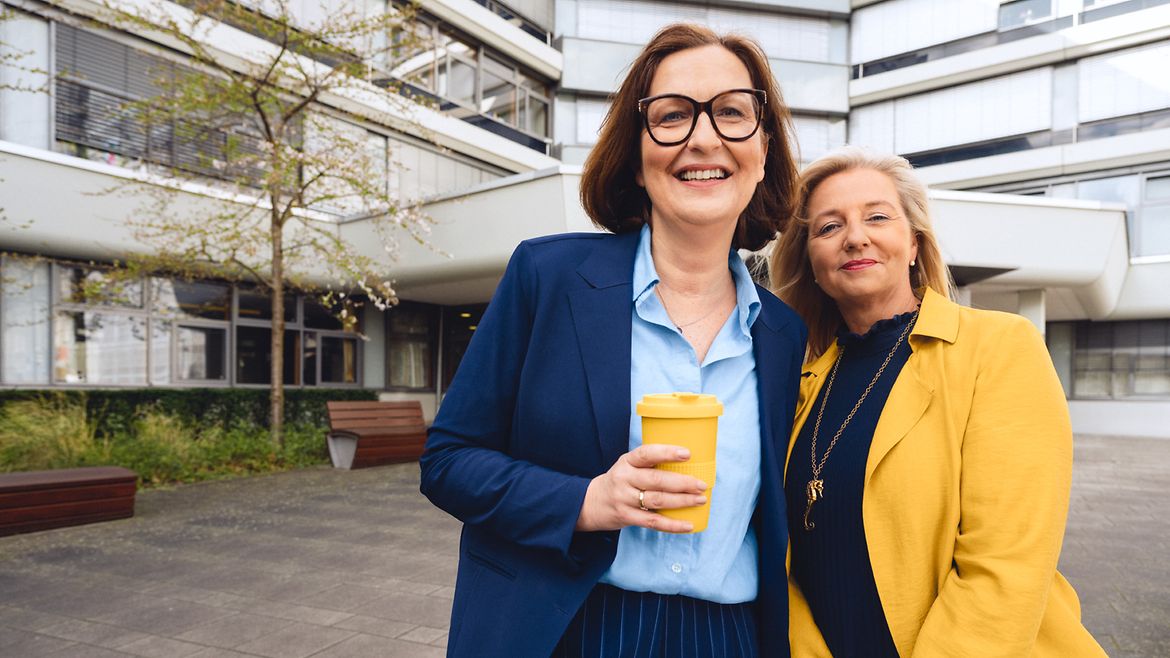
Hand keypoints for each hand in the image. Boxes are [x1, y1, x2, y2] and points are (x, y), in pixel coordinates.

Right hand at [575, 444, 707, 532]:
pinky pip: (653, 522)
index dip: (667, 453)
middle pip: (656, 480)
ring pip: (657, 501)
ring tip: (700, 500)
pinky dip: (672, 525)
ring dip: (682, 501)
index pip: (646, 453)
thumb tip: (689, 464)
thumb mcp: (628, 465)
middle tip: (701, 484)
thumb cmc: (620, 481)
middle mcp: (624, 479)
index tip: (687, 454)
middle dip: (682, 483)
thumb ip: (650, 464)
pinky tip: (688, 525)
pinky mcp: (627, 517)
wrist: (591, 502)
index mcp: (627, 461)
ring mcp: (624, 499)